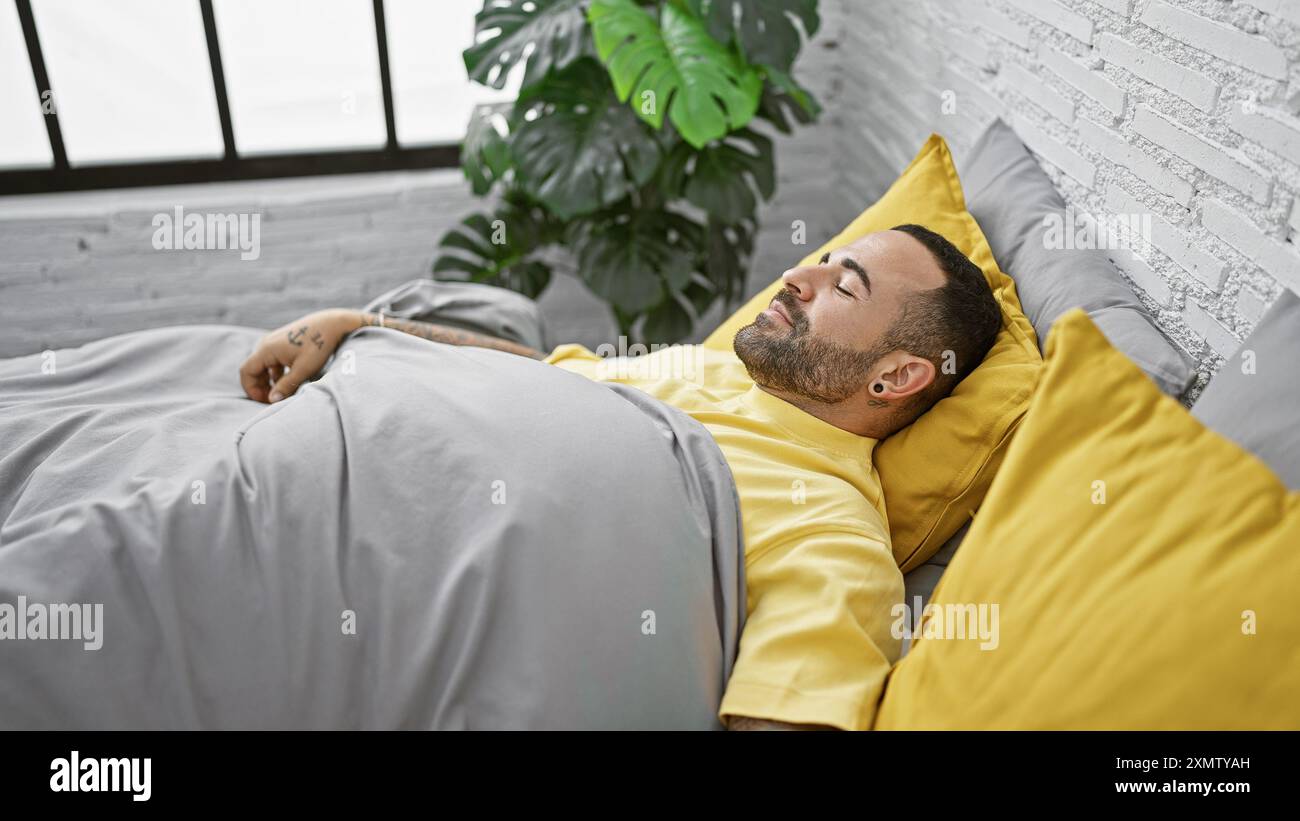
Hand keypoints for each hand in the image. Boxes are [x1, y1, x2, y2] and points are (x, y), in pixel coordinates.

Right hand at [239, 309, 362, 402]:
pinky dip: (276, 373)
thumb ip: (286, 386)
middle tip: (274, 400)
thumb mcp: (304, 369)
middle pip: (253, 369)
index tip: (265, 400)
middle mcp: (266, 344)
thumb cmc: (319, 346)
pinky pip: (272, 361)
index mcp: (266, 349)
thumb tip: (272, 400)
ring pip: (263, 366)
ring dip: (269, 381)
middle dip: (260, 387)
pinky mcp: (283, 343)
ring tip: (283, 393)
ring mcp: (274, 342)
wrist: (333, 324)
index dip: (251, 389)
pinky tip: (289, 380)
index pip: (246, 372)